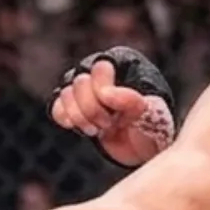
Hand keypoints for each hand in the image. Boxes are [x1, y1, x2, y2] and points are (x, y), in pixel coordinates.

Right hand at [49, 48, 175, 168]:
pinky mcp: (73, 105)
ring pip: (65, 94)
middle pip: (79, 82)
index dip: (102, 92)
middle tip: (109, 124)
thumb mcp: (150, 112)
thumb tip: (105, 94)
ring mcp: (84, 87)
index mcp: (123, 62)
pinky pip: (57, 107)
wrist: (143, 147)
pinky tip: (82, 128)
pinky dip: (66, 120)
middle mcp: (101, 69)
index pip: (100, 68)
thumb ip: (131, 100)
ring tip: (98, 129)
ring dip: (80, 118)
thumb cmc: (152, 125)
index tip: (118, 113)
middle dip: (92, 110)